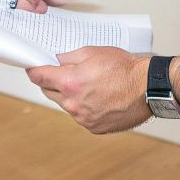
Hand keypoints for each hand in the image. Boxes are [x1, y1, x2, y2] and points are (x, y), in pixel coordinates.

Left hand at [27, 48, 148, 133]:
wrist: (147, 88)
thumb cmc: (125, 69)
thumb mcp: (93, 52)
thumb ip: (69, 57)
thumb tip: (56, 61)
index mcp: (70, 82)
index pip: (39, 77)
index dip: (34, 71)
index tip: (32, 69)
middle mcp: (73, 104)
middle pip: (49, 92)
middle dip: (52, 82)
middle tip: (63, 74)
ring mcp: (83, 118)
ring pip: (65, 105)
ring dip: (70, 96)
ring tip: (89, 86)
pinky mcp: (93, 127)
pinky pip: (80, 116)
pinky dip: (84, 107)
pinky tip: (98, 98)